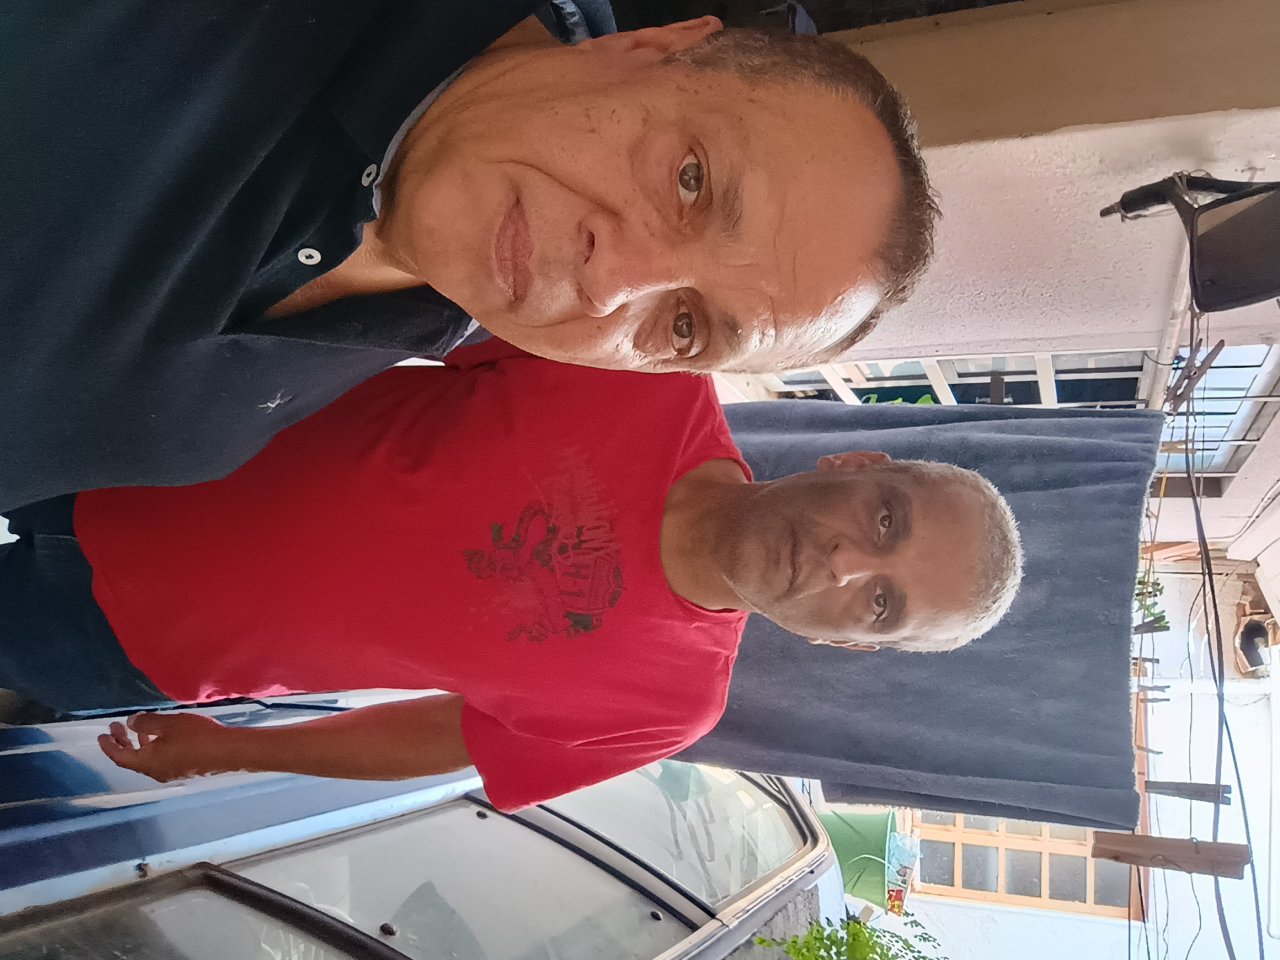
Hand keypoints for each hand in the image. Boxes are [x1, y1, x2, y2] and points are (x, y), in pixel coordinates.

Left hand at [98, 712, 236, 781]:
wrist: (228, 751)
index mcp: (147, 762)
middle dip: (122, 742)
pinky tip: (162, 736)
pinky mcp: (184, 769)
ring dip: (139, 744)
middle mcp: (156, 772)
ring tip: (139, 728)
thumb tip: (131, 723)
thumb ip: (145, 723)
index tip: (101, 734)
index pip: (120, 757)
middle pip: (132, 759)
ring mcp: (171, 772)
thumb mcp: (168, 724)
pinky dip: (153, 747)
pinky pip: (160, 759)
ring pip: (147, 759)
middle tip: (116, 726)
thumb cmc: (196, 736)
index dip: (109, 746)